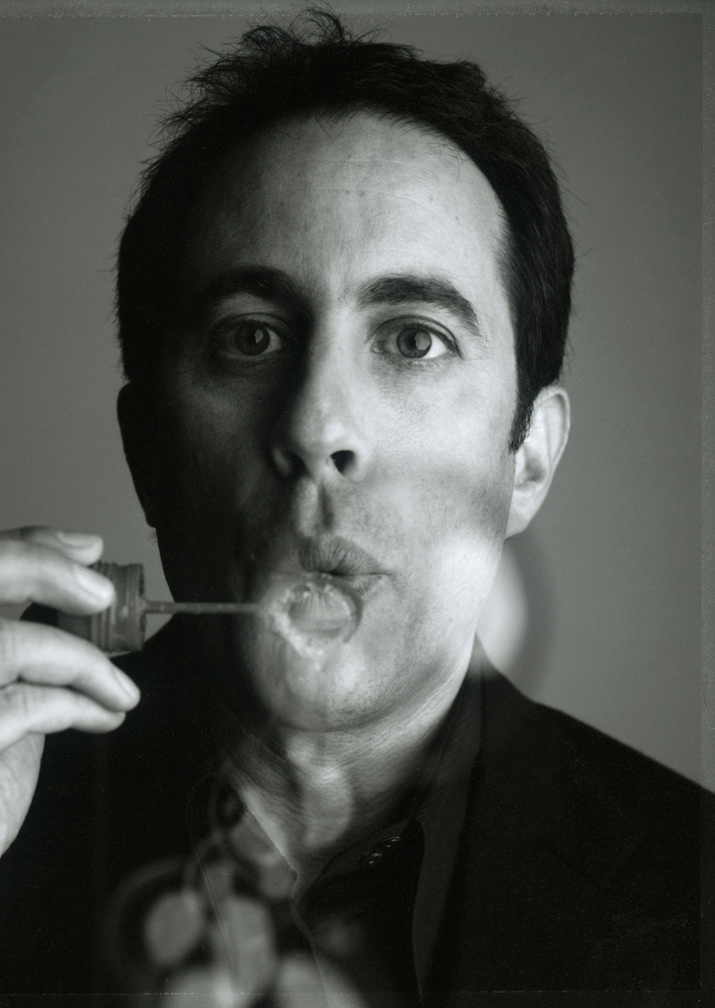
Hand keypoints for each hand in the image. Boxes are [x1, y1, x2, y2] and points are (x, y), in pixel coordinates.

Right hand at [0, 526, 139, 855]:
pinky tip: (104, 716)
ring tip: (121, 691)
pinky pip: (29, 704)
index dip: (30, 547)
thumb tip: (84, 554)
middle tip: (102, 593)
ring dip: (82, 662)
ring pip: (11, 644)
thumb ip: (26, 617)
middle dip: (44, 569)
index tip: (87, 552)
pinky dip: (78, 705)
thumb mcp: (6, 674)